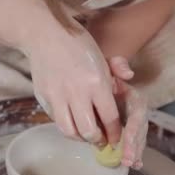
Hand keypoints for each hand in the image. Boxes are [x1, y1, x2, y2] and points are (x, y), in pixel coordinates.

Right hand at [24, 19, 121, 145]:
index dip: (114, 133)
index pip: (110, 119)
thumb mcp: (102, 54)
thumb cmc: (77, 44)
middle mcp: (77, 93)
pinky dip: (66, 127)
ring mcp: (58, 97)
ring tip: (85, 135)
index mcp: (97, 82)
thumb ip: (119, 67)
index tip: (115, 138)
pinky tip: (73, 123)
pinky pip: (57, 121)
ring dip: (80, 138)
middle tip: (101, 140)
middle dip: (98, 140)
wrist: (45, 34)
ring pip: (70, 132)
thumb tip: (130, 76)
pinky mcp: (44, 98)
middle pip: (89, 132)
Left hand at [107, 56, 148, 169]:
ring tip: (129, 164)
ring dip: (134, 153)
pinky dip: (133, 154)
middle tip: (127, 160)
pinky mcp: (127, 130)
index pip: (137, 113)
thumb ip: (117, 65)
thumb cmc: (101, 74)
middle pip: (139, 130)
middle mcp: (136, 111)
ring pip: (137, 139)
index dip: (133, 128)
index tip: (126, 140)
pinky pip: (132, 143)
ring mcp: (133, 122)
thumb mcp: (107, 65)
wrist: (98, 78)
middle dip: (134, 146)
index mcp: (133, 97)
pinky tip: (134, 165)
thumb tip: (129, 74)